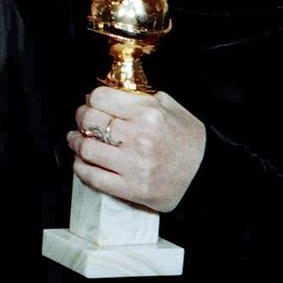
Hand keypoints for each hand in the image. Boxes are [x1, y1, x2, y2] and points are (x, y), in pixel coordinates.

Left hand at [63, 86, 205, 211]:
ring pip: (87, 149)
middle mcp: (139, 138)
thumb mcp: (171, 108)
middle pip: (90, 120)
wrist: (207, 175)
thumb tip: (111, 93)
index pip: (101, 98)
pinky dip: (81, 168)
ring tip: (77, 140)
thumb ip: (142, 98)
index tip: (91, 102)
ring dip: (76, 143)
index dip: (91, 99)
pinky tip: (82, 162)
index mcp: (149, 113)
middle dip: (81, 118)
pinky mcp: (131, 189)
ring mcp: (134, 166)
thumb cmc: (189, 141)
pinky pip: (93, 177)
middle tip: (82, 119)